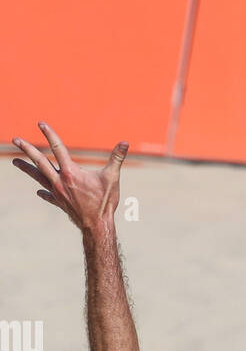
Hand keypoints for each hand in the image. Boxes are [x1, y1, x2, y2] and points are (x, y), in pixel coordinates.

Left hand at [12, 122, 127, 231]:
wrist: (96, 226)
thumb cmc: (104, 202)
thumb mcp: (112, 178)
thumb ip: (117, 158)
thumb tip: (126, 142)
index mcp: (71, 172)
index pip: (57, 148)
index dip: (49, 134)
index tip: (41, 124)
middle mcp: (60, 181)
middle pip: (40, 161)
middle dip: (27, 149)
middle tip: (15, 140)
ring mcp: (58, 193)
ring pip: (38, 177)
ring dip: (26, 168)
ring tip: (15, 161)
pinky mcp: (60, 203)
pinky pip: (48, 195)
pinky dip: (43, 191)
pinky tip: (38, 191)